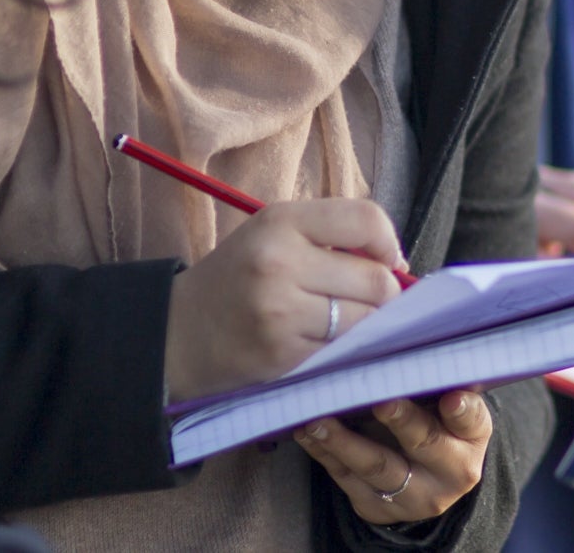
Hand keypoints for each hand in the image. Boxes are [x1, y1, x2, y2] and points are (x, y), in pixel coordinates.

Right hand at [166, 198, 404, 402]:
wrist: (177, 333)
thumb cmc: (236, 278)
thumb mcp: (272, 235)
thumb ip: (329, 237)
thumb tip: (396, 263)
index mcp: (280, 221)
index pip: (366, 220)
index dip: (388, 244)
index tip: (387, 260)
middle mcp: (280, 261)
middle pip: (375, 278)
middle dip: (383, 292)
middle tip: (364, 298)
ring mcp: (281, 311)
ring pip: (365, 319)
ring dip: (365, 323)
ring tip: (341, 320)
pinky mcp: (283, 353)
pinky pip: (340, 348)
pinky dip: (341, 346)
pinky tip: (317, 339)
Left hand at [296, 390, 493, 524]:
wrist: (424, 478)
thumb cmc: (434, 421)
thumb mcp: (449, 401)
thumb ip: (437, 379)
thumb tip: (409, 338)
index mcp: (471, 438)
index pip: (471, 420)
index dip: (461, 410)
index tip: (450, 398)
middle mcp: (450, 473)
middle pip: (423, 443)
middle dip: (400, 421)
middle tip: (379, 400)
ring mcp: (412, 496)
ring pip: (376, 467)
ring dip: (344, 441)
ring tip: (319, 419)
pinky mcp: (378, 508)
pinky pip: (346, 479)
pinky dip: (323, 453)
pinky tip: (306, 432)